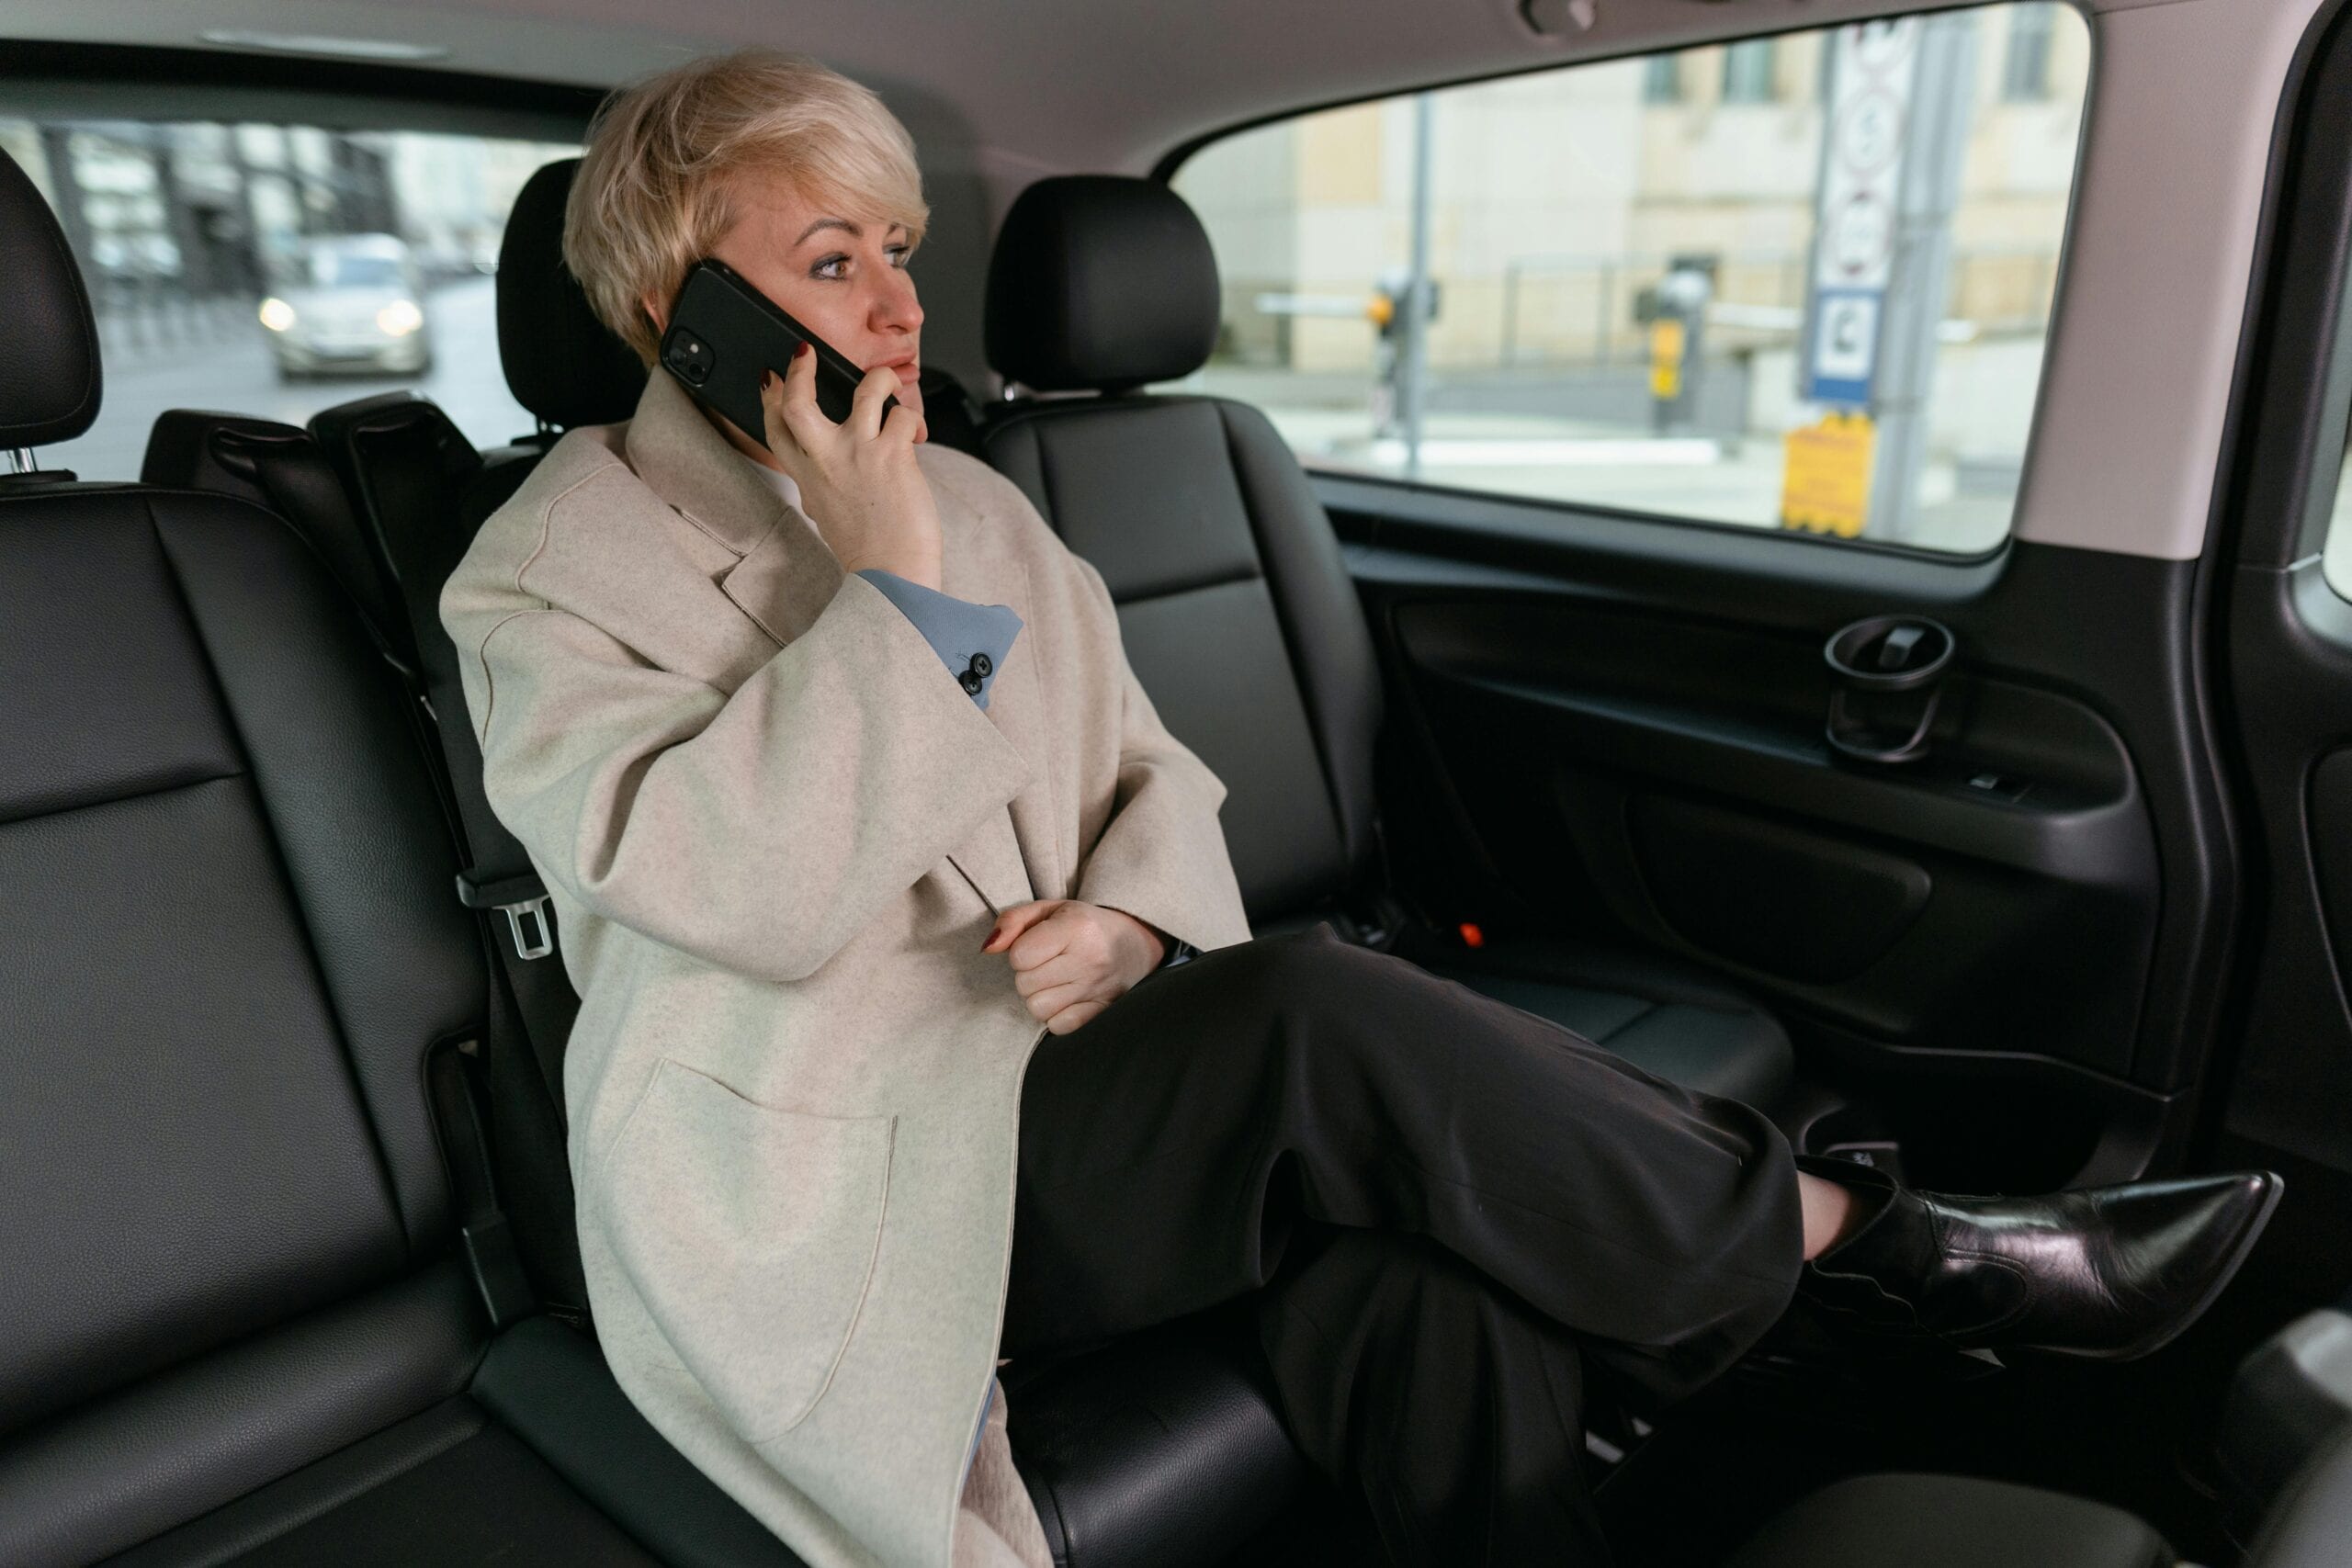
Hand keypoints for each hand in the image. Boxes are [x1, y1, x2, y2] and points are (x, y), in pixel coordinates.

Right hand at [759, 344, 941, 588]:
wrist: (891, 576)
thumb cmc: (866, 551)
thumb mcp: (828, 514)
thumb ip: (823, 487)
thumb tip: (823, 479)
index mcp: (808, 476)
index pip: (775, 428)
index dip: (769, 397)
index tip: (771, 378)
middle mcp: (827, 460)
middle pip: (797, 402)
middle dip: (798, 370)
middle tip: (805, 353)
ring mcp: (859, 454)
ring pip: (865, 390)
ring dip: (881, 379)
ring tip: (887, 384)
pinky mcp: (894, 455)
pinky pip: (905, 415)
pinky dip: (914, 418)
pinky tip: (917, 432)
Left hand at [980, 899, 1167, 1034]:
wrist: (1135, 943)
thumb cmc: (1083, 925)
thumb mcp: (1049, 910)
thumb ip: (1012, 921)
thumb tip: (988, 948)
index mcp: (1076, 927)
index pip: (1020, 956)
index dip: (1020, 952)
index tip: (1037, 947)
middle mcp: (1090, 959)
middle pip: (1025, 985)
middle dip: (1029, 975)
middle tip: (1048, 965)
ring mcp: (1099, 989)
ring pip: (1038, 1009)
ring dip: (1040, 997)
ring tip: (1057, 981)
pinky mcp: (1104, 1011)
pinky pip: (1058, 1026)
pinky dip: (1057, 1015)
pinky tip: (1068, 998)